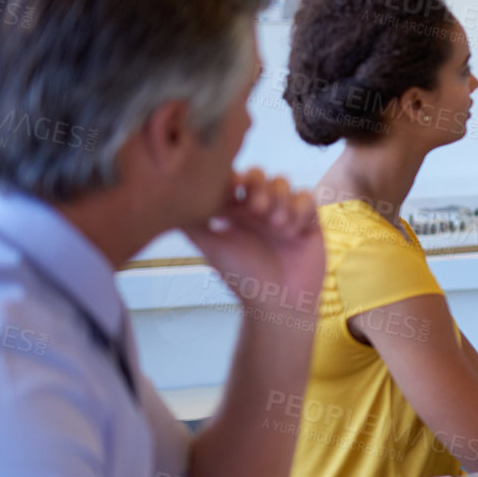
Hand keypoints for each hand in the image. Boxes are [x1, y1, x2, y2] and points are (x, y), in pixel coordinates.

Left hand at [187, 168, 324, 319]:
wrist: (278, 302)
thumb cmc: (243, 278)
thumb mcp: (211, 248)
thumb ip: (192, 224)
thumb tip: (170, 200)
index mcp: (235, 212)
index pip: (233, 179)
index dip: (233, 178)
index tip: (231, 191)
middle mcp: (260, 208)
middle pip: (259, 175)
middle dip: (258, 186)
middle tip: (256, 209)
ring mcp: (284, 213)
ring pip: (282, 182)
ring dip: (279, 198)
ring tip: (275, 225)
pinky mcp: (307, 220)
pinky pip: (307, 197)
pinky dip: (299, 208)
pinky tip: (292, 230)